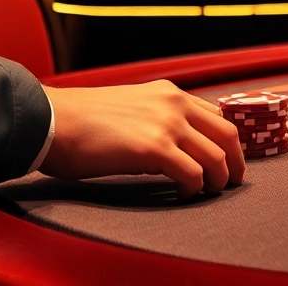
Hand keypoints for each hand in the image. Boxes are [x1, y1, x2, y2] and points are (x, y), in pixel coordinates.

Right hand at [41, 80, 245, 198]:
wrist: (50, 120)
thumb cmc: (82, 121)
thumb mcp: (132, 106)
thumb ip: (157, 117)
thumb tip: (176, 143)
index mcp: (170, 94)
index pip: (216, 116)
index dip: (226, 141)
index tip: (228, 158)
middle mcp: (175, 104)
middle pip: (227, 134)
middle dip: (236, 161)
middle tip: (233, 180)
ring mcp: (167, 125)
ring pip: (217, 156)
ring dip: (219, 179)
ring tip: (210, 191)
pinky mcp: (155, 149)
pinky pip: (193, 174)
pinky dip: (195, 188)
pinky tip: (185, 194)